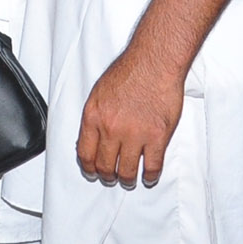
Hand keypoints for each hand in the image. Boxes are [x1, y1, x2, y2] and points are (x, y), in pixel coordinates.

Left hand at [76, 47, 184, 187]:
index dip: (88, 167)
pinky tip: (149, 176)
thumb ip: (95, 117)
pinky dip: (150, 175)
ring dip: (127, 179)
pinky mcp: (157, 137)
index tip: (92, 172)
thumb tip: (92, 137)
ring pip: (127, 170)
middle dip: (107, 175)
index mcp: (93, 117)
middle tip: (111, 177)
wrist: (153, 63)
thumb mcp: (98, 94)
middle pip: (105, 165)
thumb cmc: (128, 72)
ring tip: (128, 180)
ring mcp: (135, 134)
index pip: (85, 153)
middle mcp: (111, 128)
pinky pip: (152, 165)